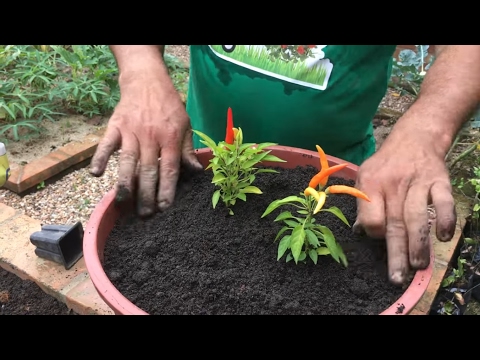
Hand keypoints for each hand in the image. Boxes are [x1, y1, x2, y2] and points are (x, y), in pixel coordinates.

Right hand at [89, 74, 202, 216]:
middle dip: (146, 194)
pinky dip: (100, 158)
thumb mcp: (186, 124)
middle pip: (148, 170)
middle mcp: (151, 137)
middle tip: (144, 214)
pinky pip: (106, 144)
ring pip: (128, 161)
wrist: (147, 80)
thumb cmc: (169, 105)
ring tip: (123, 202)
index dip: (167, 189)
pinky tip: (96, 174)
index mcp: (171, 138)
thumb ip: (188, 149)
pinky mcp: (115, 126)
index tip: (164, 208)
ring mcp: (131, 132)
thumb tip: (196, 171)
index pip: (169, 169)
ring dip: (125, 183)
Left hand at [353, 133, 456, 284]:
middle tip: (397, 277)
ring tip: (418, 265)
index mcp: (371, 184)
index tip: (380, 237)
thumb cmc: (385, 164)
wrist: (414, 139)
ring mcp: (418, 183)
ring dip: (418, 244)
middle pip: (394, 224)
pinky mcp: (440, 182)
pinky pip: (444, 202)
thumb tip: (360, 232)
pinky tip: (444, 236)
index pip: (371, 218)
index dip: (374, 232)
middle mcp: (393, 184)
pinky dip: (445, 219)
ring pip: (417, 217)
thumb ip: (364, 204)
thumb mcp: (365, 177)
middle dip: (396, 254)